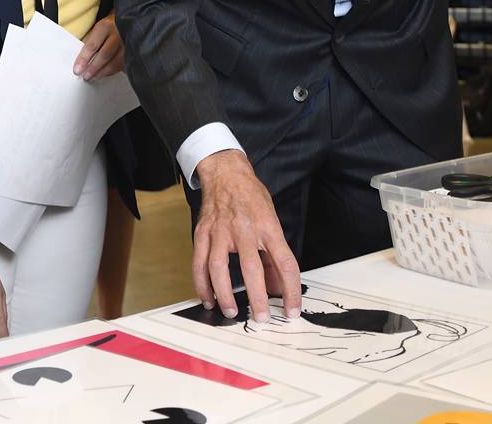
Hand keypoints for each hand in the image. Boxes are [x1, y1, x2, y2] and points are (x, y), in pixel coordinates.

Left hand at [74, 12, 124, 80]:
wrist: (129, 19)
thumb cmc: (111, 25)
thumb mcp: (100, 28)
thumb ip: (92, 43)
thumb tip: (82, 61)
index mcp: (106, 26)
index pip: (92, 46)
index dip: (84, 59)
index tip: (77, 69)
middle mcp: (118, 33)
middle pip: (104, 55)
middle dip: (93, 68)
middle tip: (86, 76)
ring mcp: (128, 42)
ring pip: (115, 62)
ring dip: (103, 72)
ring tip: (94, 77)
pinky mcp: (134, 51)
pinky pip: (123, 64)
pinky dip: (113, 70)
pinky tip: (106, 73)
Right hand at [191, 150, 299, 323]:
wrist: (226, 173)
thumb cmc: (252, 197)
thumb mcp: (272, 221)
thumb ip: (274, 256)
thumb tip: (278, 287)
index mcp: (268, 227)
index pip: (285, 262)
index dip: (291, 290)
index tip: (292, 310)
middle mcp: (244, 229)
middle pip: (252, 268)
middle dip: (257, 298)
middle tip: (262, 318)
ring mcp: (220, 231)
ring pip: (219, 267)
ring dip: (224, 294)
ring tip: (231, 312)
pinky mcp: (203, 232)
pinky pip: (199, 262)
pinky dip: (202, 284)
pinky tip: (208, 298)